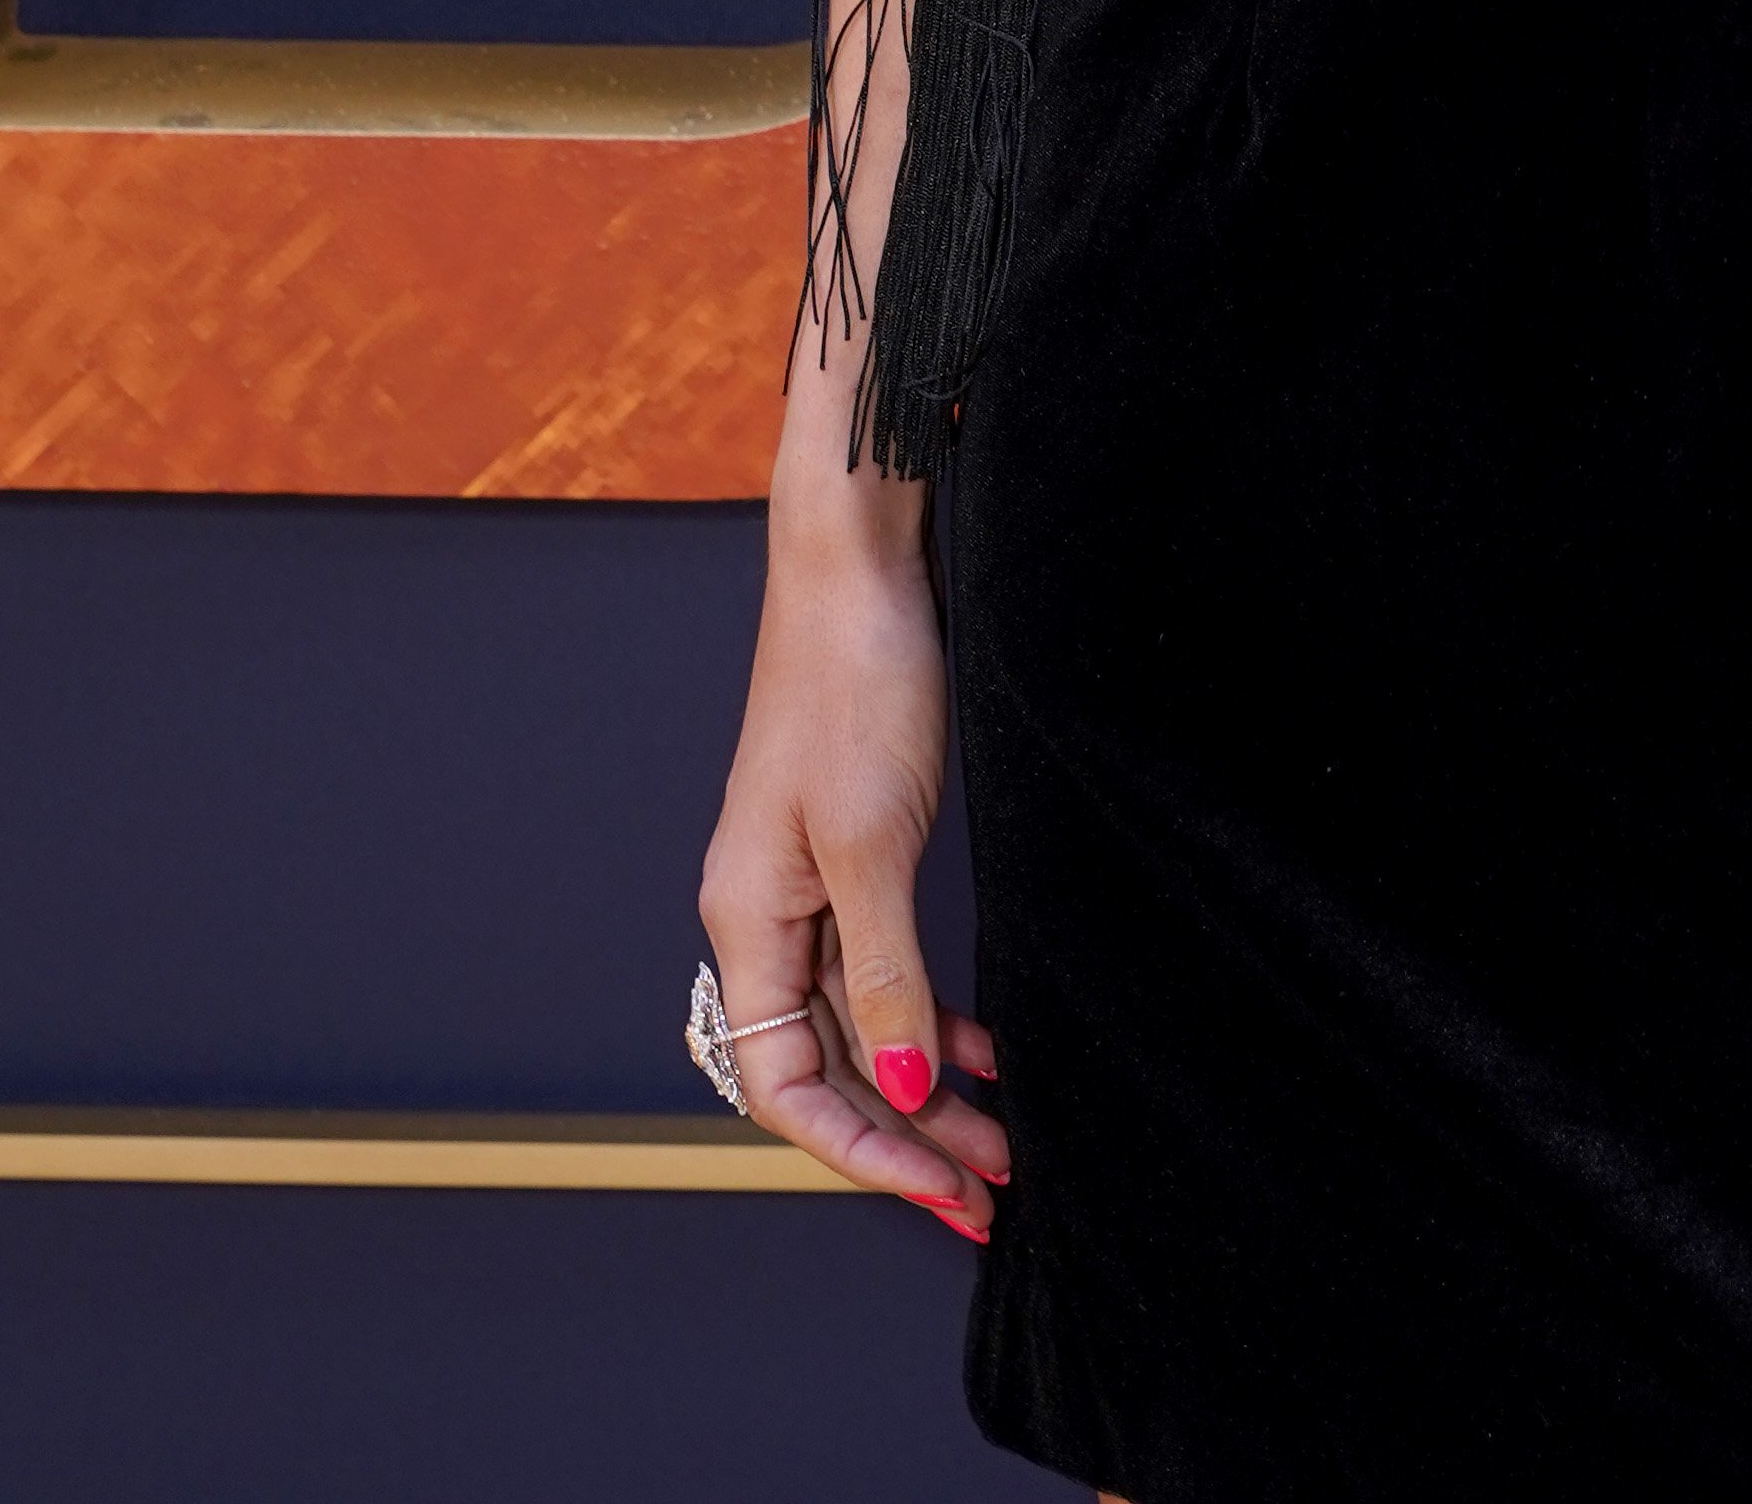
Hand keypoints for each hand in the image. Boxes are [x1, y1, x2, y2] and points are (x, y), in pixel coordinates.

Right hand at [696, 467, 1009, 1241]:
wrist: (859, 561)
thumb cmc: (855, 682)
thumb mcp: (876, 841)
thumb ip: (888, 973)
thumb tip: (905, 1093)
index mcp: (748, 920)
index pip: (786, 1085)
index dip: (862, 1150)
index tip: (941, 1187)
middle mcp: (766, 914)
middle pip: (828, 1067)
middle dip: (907, 1137)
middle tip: (990, 1190)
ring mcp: (808, 882)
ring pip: (863, 1023)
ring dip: (928, 1086)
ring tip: (1003, 1140)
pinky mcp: (853, 848)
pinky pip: (881, 968)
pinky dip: (933, 1017)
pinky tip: (986, 1048)